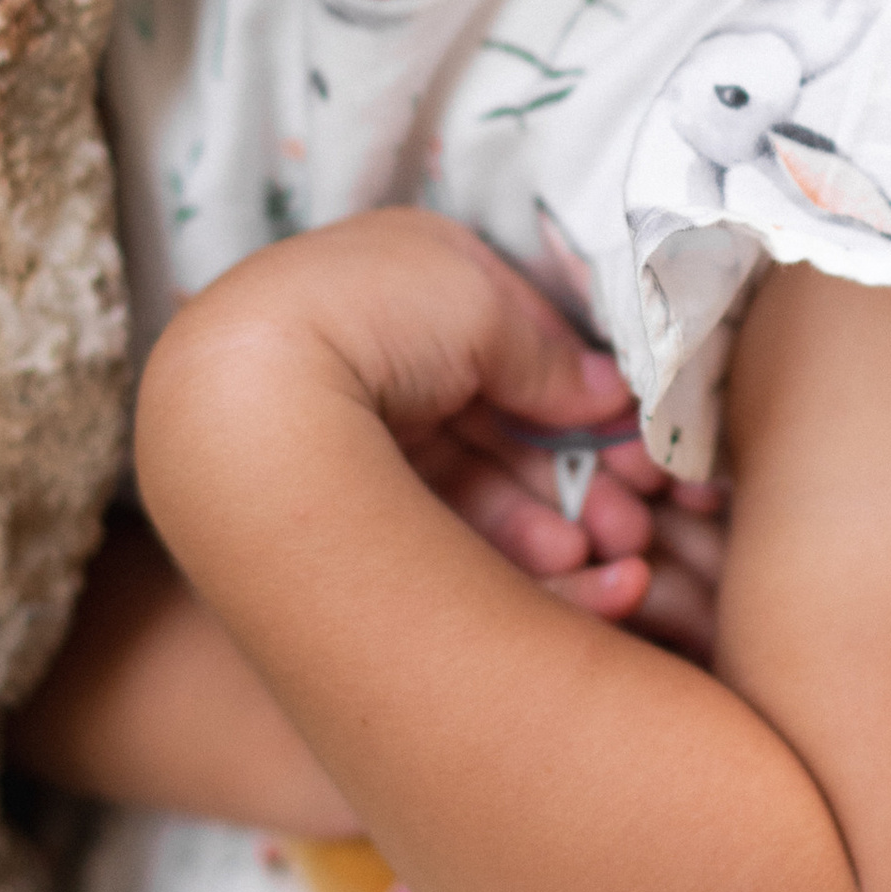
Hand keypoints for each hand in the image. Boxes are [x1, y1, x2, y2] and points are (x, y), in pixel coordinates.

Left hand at [142, 214, 728, 661]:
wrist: (246, 399)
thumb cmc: (365, 313)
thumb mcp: (475, 300)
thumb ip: (548, 352)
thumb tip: (609, 396)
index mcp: (399, 299)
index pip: (511, 358)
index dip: (582, 405)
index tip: (644, 452)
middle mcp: (373, 376)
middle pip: (500, 439)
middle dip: (582, 484)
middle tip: (639, 527)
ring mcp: (355, 455)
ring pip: (479, 506)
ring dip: (561, 534)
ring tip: (622, 566)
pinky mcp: (345, 532)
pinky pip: (448, 556)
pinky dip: (526, 576)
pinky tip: (597, 593)